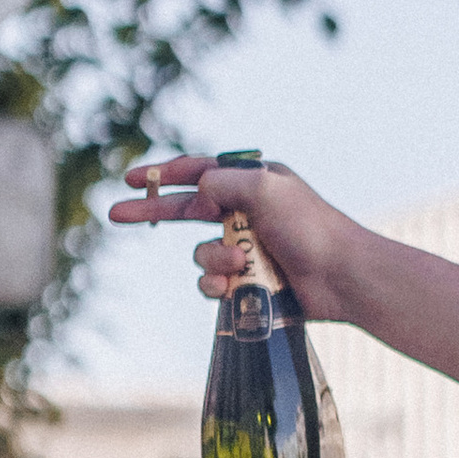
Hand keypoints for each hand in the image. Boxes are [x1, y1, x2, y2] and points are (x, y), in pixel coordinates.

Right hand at [107, 154, 364, 321]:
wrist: (342, 277)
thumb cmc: (309, 227)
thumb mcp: (263, 187)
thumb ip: (221, 181)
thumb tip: (197, 194)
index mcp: (254, 184)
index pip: (200, 172)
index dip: (164, 174)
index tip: (131, 178)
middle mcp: (249, 214)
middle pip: (187, 210)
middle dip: (153, 212)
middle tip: (116, 214)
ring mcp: (251, 249)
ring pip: (201, 253)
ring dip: (211, 259)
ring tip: (239, 264)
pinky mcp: (253, 282)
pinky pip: (215, 282)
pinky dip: (217, 284)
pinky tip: (231, 286)